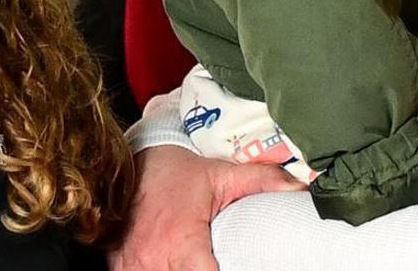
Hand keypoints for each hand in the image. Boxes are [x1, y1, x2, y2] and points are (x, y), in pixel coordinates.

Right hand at [109, 146, 302, 270]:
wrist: (136, 157)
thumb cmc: (177, 171)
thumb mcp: (221, 175)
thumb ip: (261, 181)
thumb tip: (301, 185)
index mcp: (181, 240)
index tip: (231, 266)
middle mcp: (153, 258)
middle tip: (209, 262)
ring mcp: (130, 266)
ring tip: (188, 264)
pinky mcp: (116, 266)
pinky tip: (166, 266)